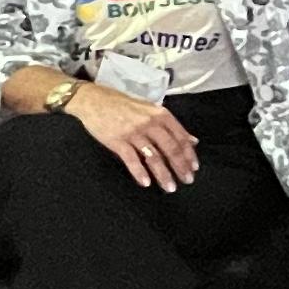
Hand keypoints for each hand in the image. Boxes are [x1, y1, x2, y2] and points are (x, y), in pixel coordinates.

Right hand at [66, 82, 203, 192]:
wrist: (94, 100)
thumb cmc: (123, 105)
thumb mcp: (150, 110)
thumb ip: (170, 126)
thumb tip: (192, 140)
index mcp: (160, 115)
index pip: (180, 137)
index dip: (189, 154)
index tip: (194, 168)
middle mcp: (150, 123)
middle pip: (170, 148)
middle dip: (180, 167)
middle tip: (187, 181)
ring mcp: (133, 133)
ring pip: (153, 157)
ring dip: (163, 174)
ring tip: (170, 188)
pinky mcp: (117, 141)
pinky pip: (131, 160)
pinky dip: (139, 172)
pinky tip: (146, 183)